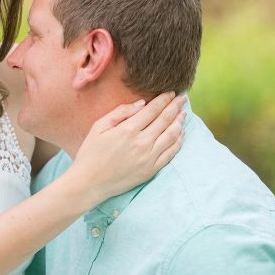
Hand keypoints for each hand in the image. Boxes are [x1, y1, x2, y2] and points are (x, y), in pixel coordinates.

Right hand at [66, 92, 185, 207]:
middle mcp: (142, 143)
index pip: (153, 110)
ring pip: (171, 136)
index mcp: (128, 129)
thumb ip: (121, 112)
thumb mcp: (99, 126)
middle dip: (175, 107)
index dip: (164, 99)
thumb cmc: (91, 152)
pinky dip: (178, 142)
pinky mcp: (151, 170)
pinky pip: (170, 154)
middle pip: (165, 120)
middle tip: (183, 98)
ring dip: (179, 122)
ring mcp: (148, 158)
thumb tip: (142, 104)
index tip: (171, 92)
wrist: (90, 183)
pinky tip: (181, 133)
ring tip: (184, 113)